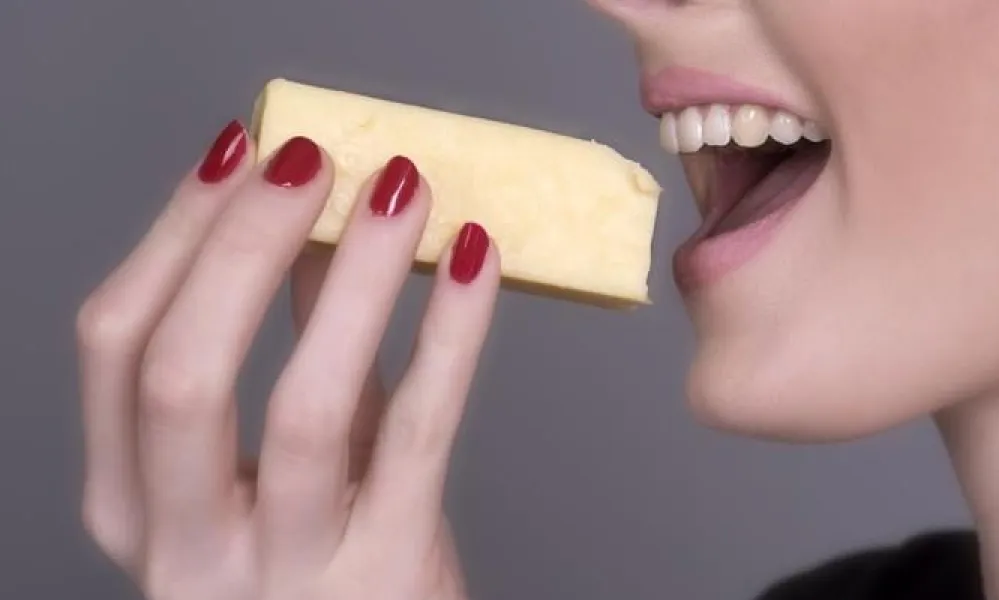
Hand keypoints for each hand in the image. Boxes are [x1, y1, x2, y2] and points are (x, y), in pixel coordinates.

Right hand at [75, 121, 497, 599]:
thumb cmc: (327, 568)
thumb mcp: (282, 465)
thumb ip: (291, 353)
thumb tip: (313, 229)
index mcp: (137, 503)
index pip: (117, 345)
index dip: (175, 234)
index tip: (237, 152)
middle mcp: (188, 546)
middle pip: (181, 371)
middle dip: (240, 244)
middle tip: (311, 157)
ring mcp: (287, 569)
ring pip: (302, 404)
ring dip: (355, 277)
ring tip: (402, 191)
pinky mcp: (388, 571)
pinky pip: (418, 432)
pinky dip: (448, 334)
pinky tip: (473, 263)